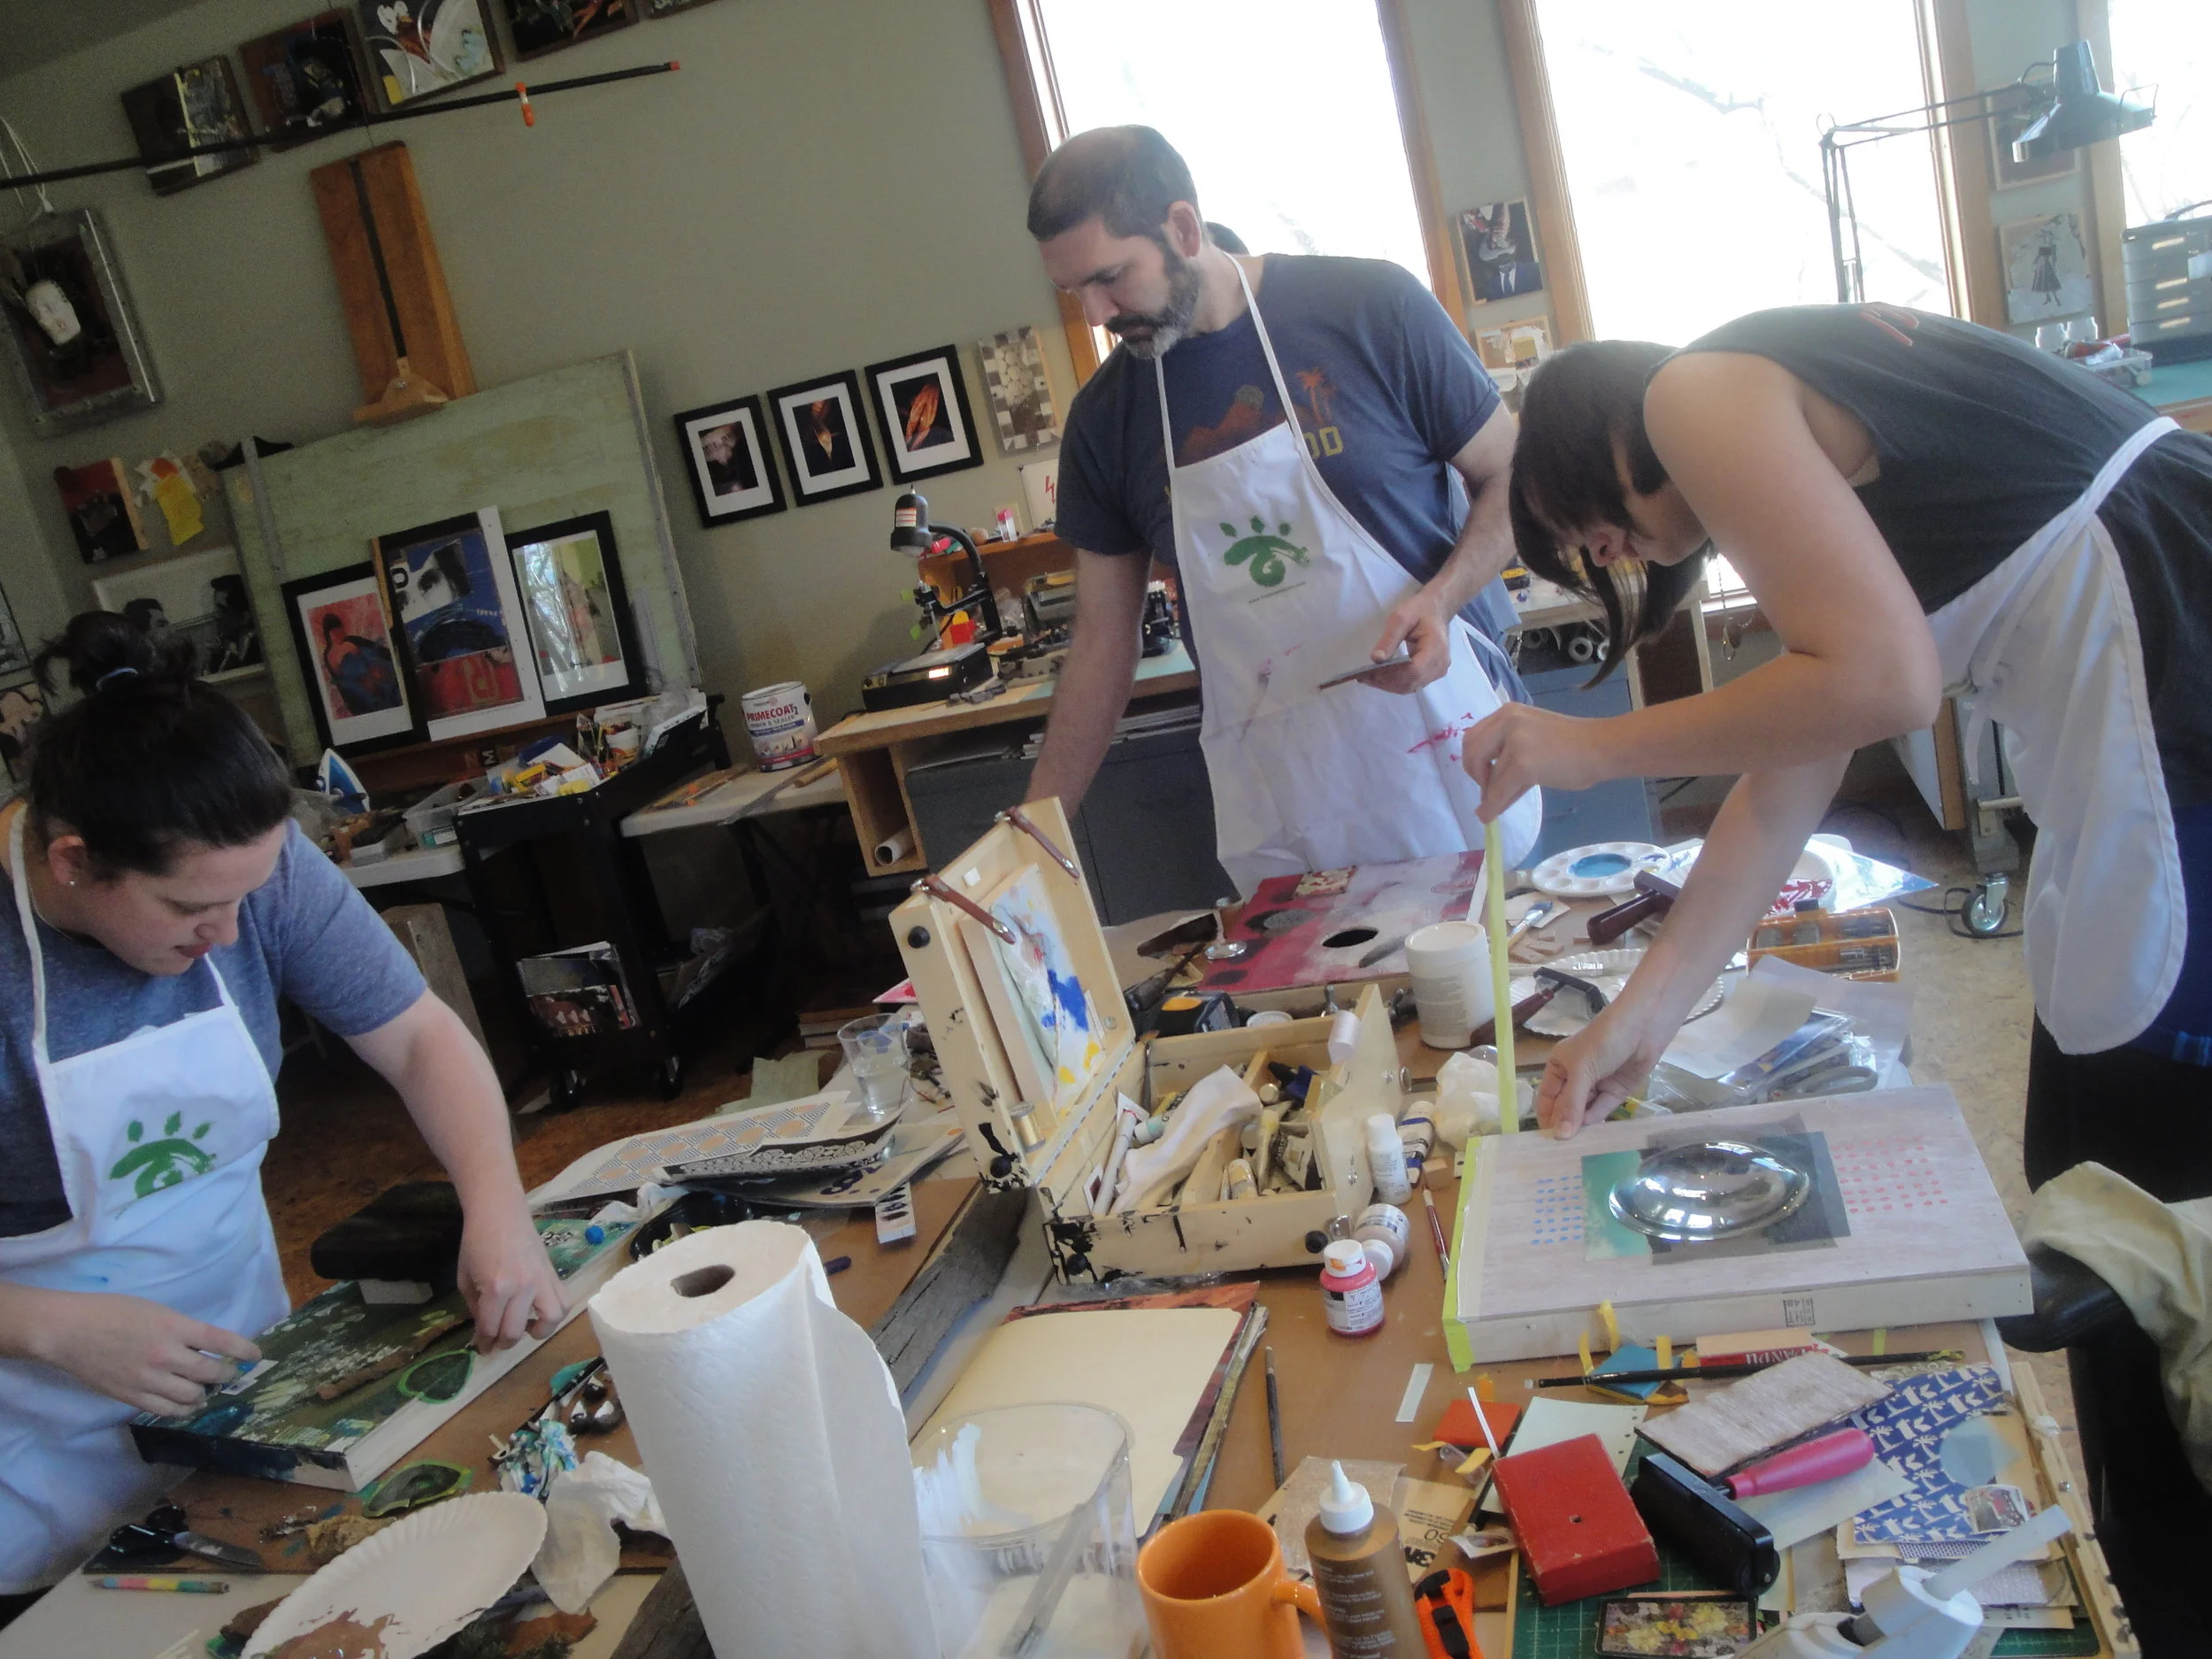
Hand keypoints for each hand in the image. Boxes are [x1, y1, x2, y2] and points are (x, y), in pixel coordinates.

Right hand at [22, 1288, 259, 1416]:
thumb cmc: (112, 1312)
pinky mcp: (132, 1397)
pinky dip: (183, 1409)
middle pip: (211, 1373)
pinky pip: (167, 1410)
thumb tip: (206, 1347)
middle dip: (226, 1375)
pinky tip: (187, 1404)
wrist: (68, 1331)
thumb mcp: (156, 1310)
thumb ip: (182, 1329)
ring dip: (205, 1394)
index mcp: (174, 1327)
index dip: (244, 1350)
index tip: (255, 1355)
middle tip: (229, 1373)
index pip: (222, 1341)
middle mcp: (166, 1355)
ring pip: (193, 1397)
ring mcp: (148, 1380)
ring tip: (206, 1389)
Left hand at [457, 1194, 566, 1350]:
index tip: (481, 1348)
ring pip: (550, 1320)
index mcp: (496, 1288)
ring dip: (538, 1331)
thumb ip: (476, 1307)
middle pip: (515, 1330)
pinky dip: (555, 1314)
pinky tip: (541, 1313)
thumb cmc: (476, 1242)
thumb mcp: (465, 1279)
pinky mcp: (553, 1273)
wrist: (499, 1212)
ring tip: (528, 1329)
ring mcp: (542, 1280)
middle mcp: (522, 1288)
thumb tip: (484, 1330)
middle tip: (496, 1342)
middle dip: (502, 1342)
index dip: (483, 1342)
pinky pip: (563, 1301)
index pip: (490, 1328)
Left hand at [1365, 589, 1451, 694]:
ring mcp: (1438, 671)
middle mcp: (1440, 664)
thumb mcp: (1401, 618)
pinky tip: (1380, 677)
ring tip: (1368, 678)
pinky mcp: (1432, 674)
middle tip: (1363, 677)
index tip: (1370, 673)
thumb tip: (1376, 659)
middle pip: (1411, 682)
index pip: (1414, 671)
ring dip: (1388, 685)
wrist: (1435, 611)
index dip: (1391, 675)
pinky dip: (1395, 683)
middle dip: (1386, 682)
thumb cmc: (1419, 611)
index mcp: (1436, 647)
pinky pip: (1412, 684)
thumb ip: (1389, 639)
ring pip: (1410, 687)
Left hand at [1459, 702, 1616, 818]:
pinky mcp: (1523, 764)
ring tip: (1496, 805)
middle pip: (1471, 752)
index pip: (1474, 736)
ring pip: (1486, 775)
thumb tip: (1486, 789)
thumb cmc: (1574, 746)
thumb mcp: (1533, 738)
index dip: (1473, 760)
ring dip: (1488, 795)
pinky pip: (1498, 791)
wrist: (1601, 748)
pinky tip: (1490, 815)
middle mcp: (1507, 721)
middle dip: (1474, 775)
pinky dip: (1492, 806)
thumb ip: (1508, 752)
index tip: (1484, 776)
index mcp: (1508, 712)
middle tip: (1487, 791)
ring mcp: (1515, 742)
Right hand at [1533, 998, 1673, 1137]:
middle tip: (1561, 1149)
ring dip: (1581, 1125)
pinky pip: (1602, 1109)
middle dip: (1564, 1123)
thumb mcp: (1582, 1071)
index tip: (1545, 1139)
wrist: (1644, 1027)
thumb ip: (1572, 1105)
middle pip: (1566, 1105)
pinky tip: (1591, 1135)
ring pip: (1584, 1109)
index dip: (1546, 1116)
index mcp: (1560, 1065)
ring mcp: (1597, 1084)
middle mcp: (1576, 1076)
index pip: (1547, 1096)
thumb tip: (1559, 1137)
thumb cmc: (1604, 1041)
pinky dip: (1597, 1120)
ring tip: (1576, 1146)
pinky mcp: (1616, 1091)